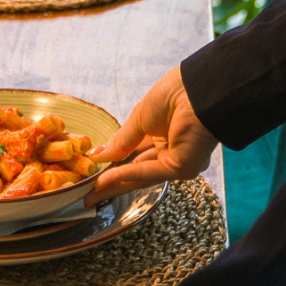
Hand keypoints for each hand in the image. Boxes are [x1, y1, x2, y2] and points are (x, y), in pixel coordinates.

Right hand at [84, 66, 218, 206]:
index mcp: (161, 135)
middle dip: (110, 181)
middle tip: (86, 193)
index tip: (90, 169)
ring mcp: (176, 161)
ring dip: (114, 185)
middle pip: (134, 169)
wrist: (199, 91)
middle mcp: (169, 150)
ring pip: (139, 175)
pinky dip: (126, 175)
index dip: (111, 162)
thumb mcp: (138, 118)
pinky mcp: (182, 167)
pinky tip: (105, 180)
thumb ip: (120, 141)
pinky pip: (149, 172)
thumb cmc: (174, 96)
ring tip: (90, 194)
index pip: (132, 154)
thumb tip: (97, 155)